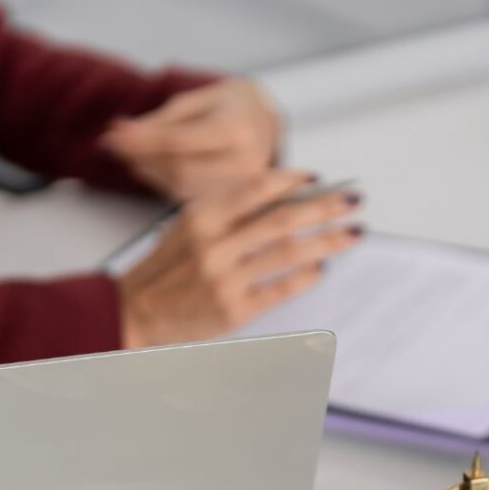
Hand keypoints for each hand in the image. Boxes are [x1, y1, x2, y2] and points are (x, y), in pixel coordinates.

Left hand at [103, 78, 280, 200]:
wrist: (263, 125)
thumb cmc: (227, 107)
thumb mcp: (196, 101)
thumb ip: (162, 120)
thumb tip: (121, 133)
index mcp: (238, 131)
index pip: (181, 141)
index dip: (143, 140)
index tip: (113, 133)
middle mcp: (246, 164)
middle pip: (180, 170)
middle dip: (142, 158)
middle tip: (113, 144)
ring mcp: (242, 188)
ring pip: (182, 188)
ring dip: (148, 171)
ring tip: (127, 154)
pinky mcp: (233, 201)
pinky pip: (189, 197)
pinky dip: (161, 183)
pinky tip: (147, 167)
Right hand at [116, 170, 362, 348]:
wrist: (135, 311)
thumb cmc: (167, 268)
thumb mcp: (188, 227)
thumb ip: (228, 212)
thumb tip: (284, 199)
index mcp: (201, 216)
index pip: (256, 188)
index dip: (292, 180)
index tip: (318, 177)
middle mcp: (214, 245)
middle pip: (282, 220)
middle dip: (324, 208)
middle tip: (353, 202)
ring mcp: (225, 279)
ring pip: (289, 254)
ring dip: (327, 242)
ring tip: (352, 233)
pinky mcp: (235, 310)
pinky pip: (280, 289)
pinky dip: (305, 277)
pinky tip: (323, 268)